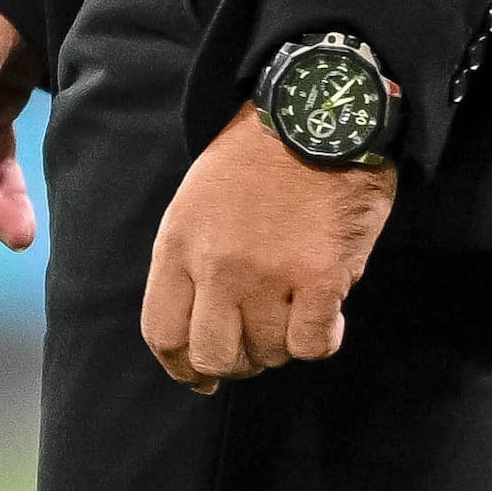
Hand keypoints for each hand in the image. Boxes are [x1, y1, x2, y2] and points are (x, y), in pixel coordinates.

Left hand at [143, 102, 394, 390]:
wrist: (318, 114)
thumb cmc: (256, 156)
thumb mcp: (196, 200)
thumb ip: (189, 262)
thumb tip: (197, 332)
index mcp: (179, 244)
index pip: (163, 333)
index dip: (182, 367)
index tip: (200, 376)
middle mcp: (217, 266)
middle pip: (214, 356)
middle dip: (237, 362)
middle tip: (256, 346)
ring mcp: (269, 274)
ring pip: (268, 353)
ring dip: (282, 344)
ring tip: (295, 311)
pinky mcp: (320, 278)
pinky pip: (312, 345)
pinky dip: (322, 339)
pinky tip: (328, 317)